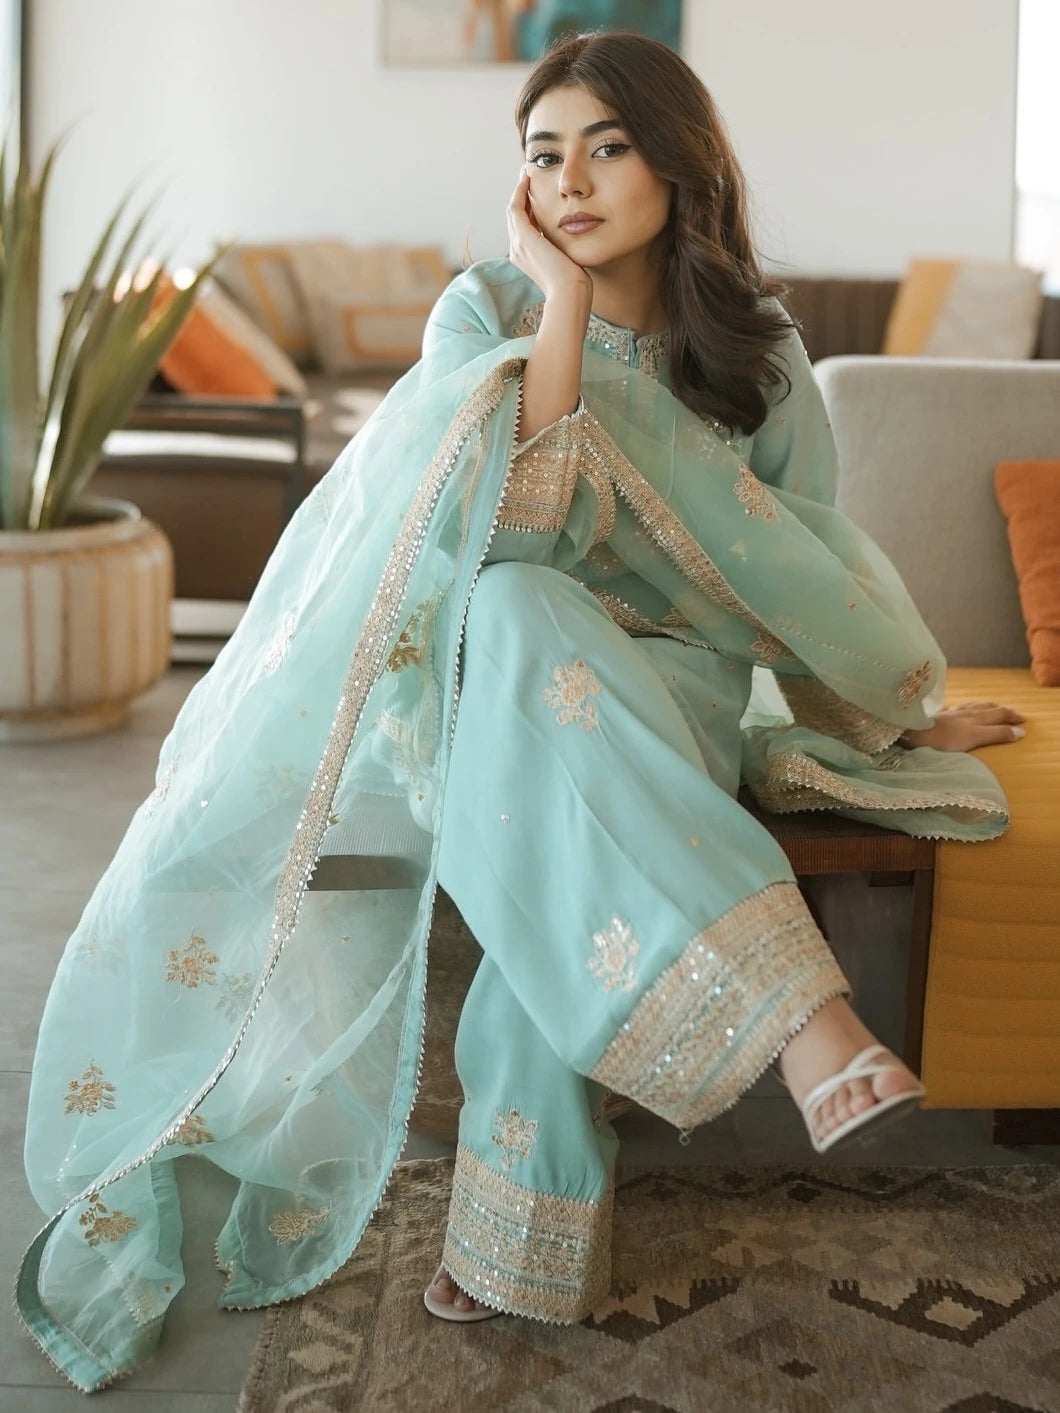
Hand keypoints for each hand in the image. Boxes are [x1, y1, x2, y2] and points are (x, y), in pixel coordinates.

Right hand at [507, 168, 591, 303]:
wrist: (569, 294)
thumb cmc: (574, 284)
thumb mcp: (566, 261)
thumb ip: (563, 248)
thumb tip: (572, 236)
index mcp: (526, 257)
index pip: (523, 226)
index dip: (528, 207)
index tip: (535, 192)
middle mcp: (518, 250)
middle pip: (515, 216)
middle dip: (521, 194)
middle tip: (527, 175)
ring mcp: (518, 245)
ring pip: (513, 210)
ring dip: (519, 189)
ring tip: (526, 172)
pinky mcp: (523, 238)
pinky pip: (516, 207)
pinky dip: (520, 192)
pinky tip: (527, 179)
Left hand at [901, 700, 1025, 751]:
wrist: (913, 734)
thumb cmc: (943, 739)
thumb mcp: (975, 738)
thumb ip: (997, 734)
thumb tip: (1020, 732)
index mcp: (976, 717)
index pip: (999, 714)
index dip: (1012, 717)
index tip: (1023, 721)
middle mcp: (964, 712)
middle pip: (987, 708)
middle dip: (1001, 710)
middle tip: (1012, 713)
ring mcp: (948, 714)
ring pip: (970, 706)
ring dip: (983, 706)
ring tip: (989, 707)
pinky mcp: (935, 718)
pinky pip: (950, 710)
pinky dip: (958, 709)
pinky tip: (954, 709)